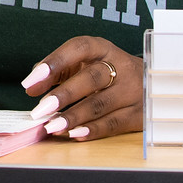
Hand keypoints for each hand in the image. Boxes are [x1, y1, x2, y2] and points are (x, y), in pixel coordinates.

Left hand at [21, 36, 142, 140]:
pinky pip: (113, 124)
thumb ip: (56, 71)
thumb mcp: (84, 63)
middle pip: (92, 78)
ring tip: (52, 125)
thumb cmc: (107, 71)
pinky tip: (74, 134)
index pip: (79, 48)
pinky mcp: (138, 114)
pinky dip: (91, 130)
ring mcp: (132, 91)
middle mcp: (121, 67)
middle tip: (41, 109)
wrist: (151, 82)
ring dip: (73, 117)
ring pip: (100, 104)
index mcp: (103, 49)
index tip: (32, 79)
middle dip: (64, 95)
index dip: (55, 62)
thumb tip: (31, 87)